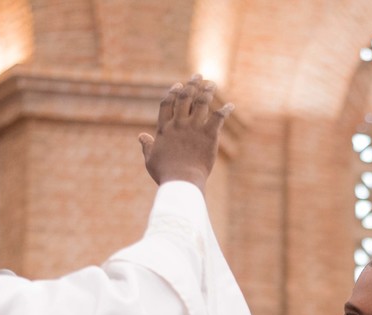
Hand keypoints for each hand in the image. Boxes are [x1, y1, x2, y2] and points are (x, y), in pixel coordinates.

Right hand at [138, 75, 233, 189]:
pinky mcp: (209, 134)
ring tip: (212, 84)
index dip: (173, 92)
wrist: (182, 181)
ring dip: (207, 91)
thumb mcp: (150, 159)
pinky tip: (231, 106)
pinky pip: (218, 117)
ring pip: (201, 102)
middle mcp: (179, 123)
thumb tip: (141, 136)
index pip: (167, 103)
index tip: (178, 84)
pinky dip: (225, 110)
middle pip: (185, 97)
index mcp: (164, 128)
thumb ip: (147, 145)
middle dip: (191, 84)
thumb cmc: (165, 173)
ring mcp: (194, 127)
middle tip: (198, 76)